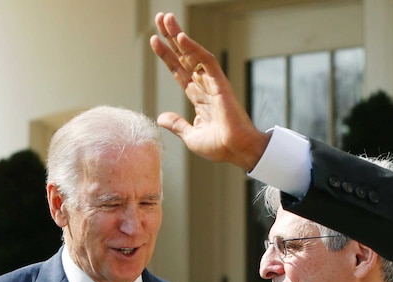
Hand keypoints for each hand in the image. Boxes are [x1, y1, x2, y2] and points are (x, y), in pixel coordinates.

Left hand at [150, 12, 269, 171]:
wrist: (238, 151)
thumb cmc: (220, 147)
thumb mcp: (191, 137)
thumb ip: (177, 125)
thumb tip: (161, 117)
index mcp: (199, 98)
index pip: (179, 71)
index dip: (167, 56)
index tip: (154, 41)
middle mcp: (205, 87)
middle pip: (184, 57)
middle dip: (171, 38)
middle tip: (160, 18)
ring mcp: (213, 84)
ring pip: (193, 54)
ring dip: (179, 36)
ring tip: (165, 19)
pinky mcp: (221, 84)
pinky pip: (206, 62)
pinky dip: (193, 49)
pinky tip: (180, 37)